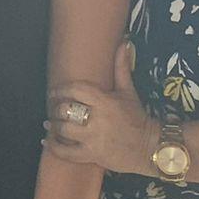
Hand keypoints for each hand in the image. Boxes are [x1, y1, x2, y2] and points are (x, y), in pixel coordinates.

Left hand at [46, 41, 155, 174]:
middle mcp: (98, 119)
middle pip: (66, 110)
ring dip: (53, 126)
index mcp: (105, 101)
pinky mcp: (93, 155)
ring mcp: (94, 138)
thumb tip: (124, 43)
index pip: (76, 90)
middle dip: (56, 109)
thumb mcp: (129, 91)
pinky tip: (47, 141)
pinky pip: (67, 153)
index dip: (61, 90)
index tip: (53, 92)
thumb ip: (121, 68)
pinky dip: (54, 147)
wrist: (151, 147)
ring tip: (49, 124)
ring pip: (64, 130)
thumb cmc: (137, 117)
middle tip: (53, 109)